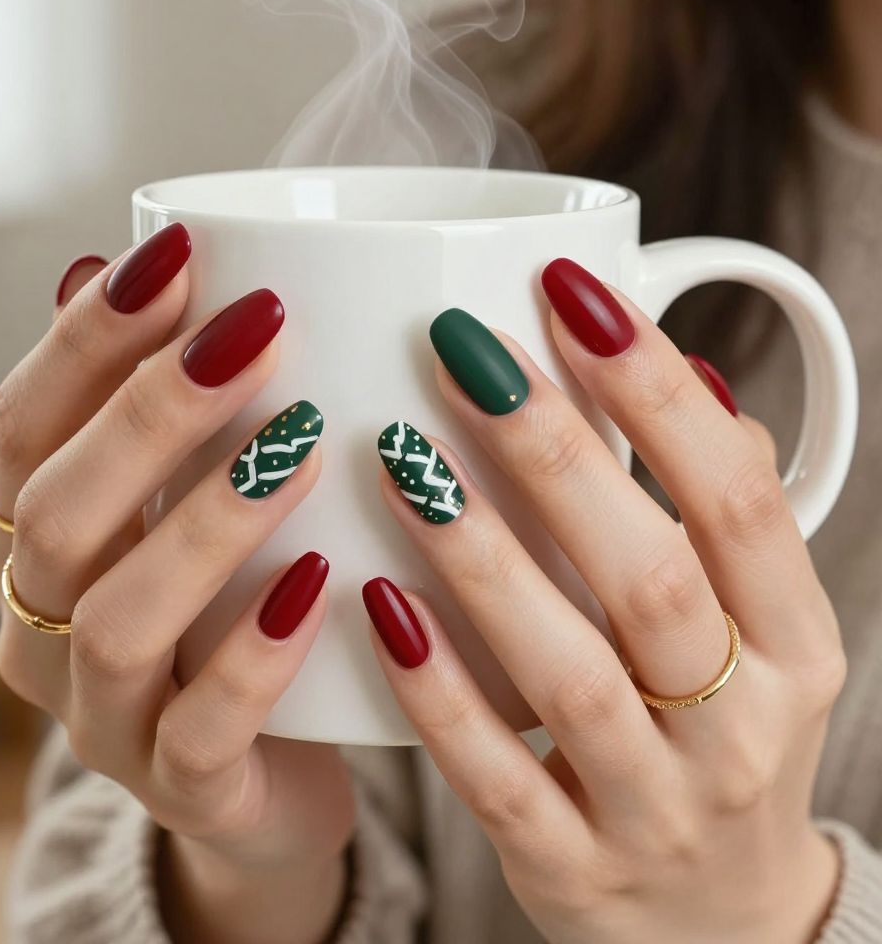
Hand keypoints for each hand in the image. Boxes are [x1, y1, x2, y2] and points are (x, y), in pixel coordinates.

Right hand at [0, 228, 352, 943]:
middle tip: (256, 332)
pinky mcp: (180, 787)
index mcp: (37, 541)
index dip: (88, 339)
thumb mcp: (193, 498)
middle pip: (58, 513)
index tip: (178, 253)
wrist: (276, 766)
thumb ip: (159, 405)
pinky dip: (255, 654)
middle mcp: (43, 626)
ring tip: (301, 446)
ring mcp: (104, 716)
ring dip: (208, 523)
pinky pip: (201, 731)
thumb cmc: (237, 602)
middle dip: (152, 413)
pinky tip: (317, 583)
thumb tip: (106, 261)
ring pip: (117, 621)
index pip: (23, 426)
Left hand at [366, 260, 844, 943]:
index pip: (734, 500)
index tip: (571, 292)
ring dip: (481, 557)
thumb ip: (722, 518)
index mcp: (794, 645)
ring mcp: (653, 808)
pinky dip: (440, 690)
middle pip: (648, 575)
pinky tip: (377, 603)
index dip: (653, 391)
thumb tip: (685, 377)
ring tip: (398, 454)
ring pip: (570, 673)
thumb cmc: (722, 734)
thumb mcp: (761, 636)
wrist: (721, 926)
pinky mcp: (570, 869)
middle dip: (554, 451)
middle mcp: (737, 727)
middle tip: (461, 350)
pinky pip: (498, 778)